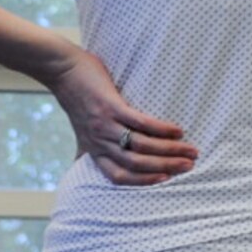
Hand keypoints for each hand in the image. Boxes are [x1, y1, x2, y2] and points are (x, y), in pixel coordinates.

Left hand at [48, 45, 197, 185]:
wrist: (62, 70)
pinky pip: (140, 122)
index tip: (166, 179)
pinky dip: (161, 129)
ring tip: (190, 150)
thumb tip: (80, 161)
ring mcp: (105, 125)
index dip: (143, 181)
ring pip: (141, 146)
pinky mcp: (111, 107)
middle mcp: (100, 142)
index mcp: (94, 150)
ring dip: (169, 150)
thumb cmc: (76, 97)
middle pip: (136, 163)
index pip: (119, 176)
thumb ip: (85, 147)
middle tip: (189, 166)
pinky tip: (177, 131)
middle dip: (166, 167)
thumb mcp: (79, 130)